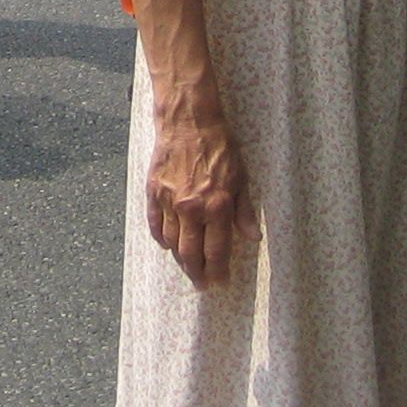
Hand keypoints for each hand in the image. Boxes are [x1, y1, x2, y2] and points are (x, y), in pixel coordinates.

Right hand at [144, 101, 257, 287]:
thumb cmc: (220, 147)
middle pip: (191, 254)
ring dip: (180, 259)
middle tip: (202, 284)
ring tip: (187, 266)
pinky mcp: (154, 192)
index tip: (220, 283)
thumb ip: (244, 211)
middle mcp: (192, 209)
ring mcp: (170, 201)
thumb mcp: (242, 177)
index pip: (217, 251)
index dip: (218, 271)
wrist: (189, 121)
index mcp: (217, 207)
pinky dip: (160, 238)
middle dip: (197, 274)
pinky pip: (154, 224)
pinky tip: (167, 244)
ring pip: (172, 243)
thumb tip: (252, 237)